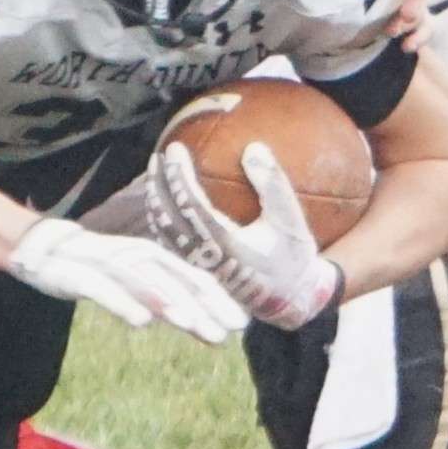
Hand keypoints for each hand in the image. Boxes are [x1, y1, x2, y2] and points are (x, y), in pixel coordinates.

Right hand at [7, 215, 246, 342]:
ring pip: (145, 284)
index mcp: (154, 259)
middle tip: (229, 330)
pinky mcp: (81, 274)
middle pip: (176, 282)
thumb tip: (205, 325)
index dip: (218, 300)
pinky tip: (141, 322)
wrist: (46, 249)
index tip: (241, 324)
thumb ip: (167, 304)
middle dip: (204, 306)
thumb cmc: (98, 269)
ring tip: (191, 324)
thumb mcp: (138, 286)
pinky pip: (104, 290)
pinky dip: (124, 304)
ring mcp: (109, 264)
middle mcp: (137, 258)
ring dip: (169, 303)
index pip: (193, 279)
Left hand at [137, 144, 342, 329]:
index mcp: (226, 245)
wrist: (291, 300)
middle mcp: (205, 258)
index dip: (179, 174)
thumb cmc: (293, 257)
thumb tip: (252, 148)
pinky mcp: (196, 274)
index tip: (174, 148)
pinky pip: (169, 245)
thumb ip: (273, 184)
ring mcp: (198, 269)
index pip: (190, 204)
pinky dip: (160, 221)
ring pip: (163, 233)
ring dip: (155, 202)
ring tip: (154, 176)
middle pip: (168, 218)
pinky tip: (161, 206)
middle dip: (158, 185)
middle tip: (157, 157)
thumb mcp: (291, 219)